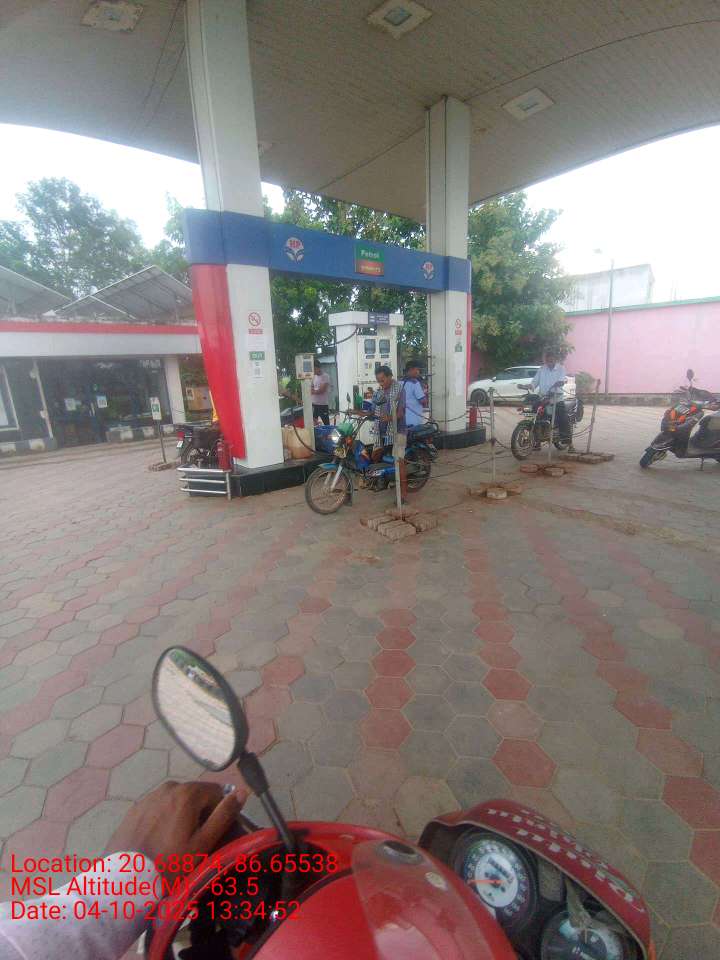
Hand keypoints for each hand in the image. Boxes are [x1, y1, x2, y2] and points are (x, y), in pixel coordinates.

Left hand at [106, 781, 244, 872]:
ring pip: (175, 801)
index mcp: (187, 792)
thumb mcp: (203, 843)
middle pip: (194, 795)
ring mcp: (148, 797)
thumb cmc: (170, 863)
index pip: (216, 791)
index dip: (220, 810)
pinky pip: (157, 809)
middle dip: (199, 813)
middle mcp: (167, 787)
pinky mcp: (134, 810)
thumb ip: (224, 815)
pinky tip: (158, 841)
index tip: (215, 832)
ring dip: (180, 815)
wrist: (125, 880)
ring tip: (175, 842)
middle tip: (196, 841)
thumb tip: (242, 792)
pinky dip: (162, 819)